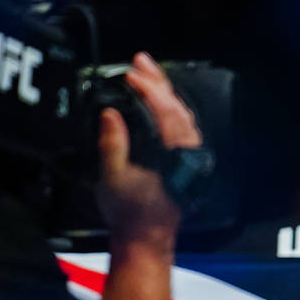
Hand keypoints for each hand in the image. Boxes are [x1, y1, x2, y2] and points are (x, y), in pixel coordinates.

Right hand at [95, 53, 202, 240]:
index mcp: (174, 156)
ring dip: (165, 92)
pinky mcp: (185, 161)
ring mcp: (189, 157)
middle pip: (178, 108)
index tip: (132, 73)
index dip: (151, 89)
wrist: (146, 239)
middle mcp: (188, 153)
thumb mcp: (113, 178)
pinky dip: (169, 108)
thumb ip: (113, 144)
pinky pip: (182, 126)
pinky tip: (158, 100)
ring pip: (183, 116)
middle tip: (140, 60)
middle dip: (159, 82)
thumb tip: (110, 114)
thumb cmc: (129, 213)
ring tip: (147, 73)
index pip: (167, 112)